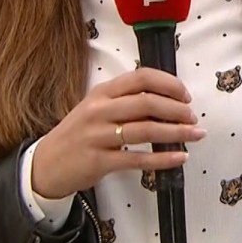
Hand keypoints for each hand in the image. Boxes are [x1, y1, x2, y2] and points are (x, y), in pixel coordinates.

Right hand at [30, 67, 206, 199]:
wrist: (46, 164)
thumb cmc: (78, 134)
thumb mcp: (96, 109)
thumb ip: (125, 102)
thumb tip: (166, 102)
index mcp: (101, 92)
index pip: (141, 77)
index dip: (169, 84)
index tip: (185, 95)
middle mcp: (99, 110)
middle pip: (147, 102)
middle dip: (177, 109)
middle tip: (193, 118)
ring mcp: (98, 136)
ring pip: (146, 130)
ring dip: (176, 132)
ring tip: (195, 135)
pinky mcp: (100, 161)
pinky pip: (138, 159)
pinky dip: (163, 159)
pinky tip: (180, 158)